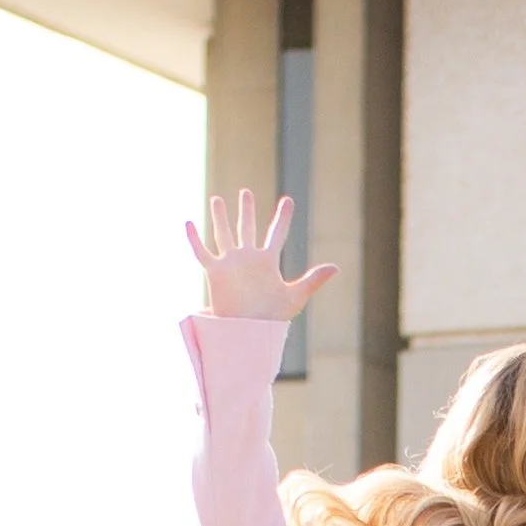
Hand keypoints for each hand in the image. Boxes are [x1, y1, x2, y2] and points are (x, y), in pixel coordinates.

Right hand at [184, 188, 336, 322]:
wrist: (249, 332)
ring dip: (220, 217)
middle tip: (245, 192)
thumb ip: (313, 280)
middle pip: (247, 228)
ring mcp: (230, 264)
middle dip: (246, 211)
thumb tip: (336, 267)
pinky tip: (188, 224)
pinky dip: (194, 239)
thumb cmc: (273, 318)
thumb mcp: (295, 297)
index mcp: (268, 261)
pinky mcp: (215, 273)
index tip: (289, 200)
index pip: (277, 233)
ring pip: (223, 234)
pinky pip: (202, 252)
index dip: (283, 217)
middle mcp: (248, 258)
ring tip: (216, 200)